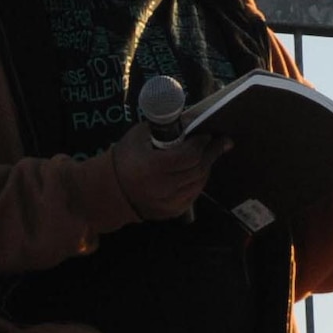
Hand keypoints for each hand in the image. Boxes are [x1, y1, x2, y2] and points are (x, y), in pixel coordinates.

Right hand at [113, 119, 232, 220]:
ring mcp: (169, 202)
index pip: (190, 155)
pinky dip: (199, 181)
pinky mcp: (172, 211)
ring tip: (210, 155)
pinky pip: (194, 195)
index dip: (202, 144)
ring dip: (207, 167)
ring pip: (199, 183)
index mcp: (153, 166)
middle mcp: (163, 187)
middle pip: (198, 168)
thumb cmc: (124, 158)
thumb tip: (192, 121)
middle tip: (222, 142)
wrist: (110, 191)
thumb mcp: (140, 136)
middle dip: (212, 153)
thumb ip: (164, 128)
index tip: (208, 134)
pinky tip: (199, 172)